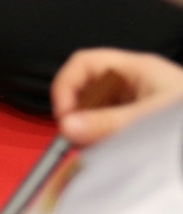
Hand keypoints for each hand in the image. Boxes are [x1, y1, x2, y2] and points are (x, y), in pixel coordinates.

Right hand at [52, 48, 182, 145]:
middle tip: (77, 138)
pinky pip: (112, 124)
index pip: (84, 63)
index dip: (66, 85)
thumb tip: (66, 128)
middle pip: (88, 88)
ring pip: (98, 109)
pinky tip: (110, 150)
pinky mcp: (143, 121)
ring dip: (90, 128)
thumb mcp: (150, 118)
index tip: (64, 116)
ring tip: (96, 147)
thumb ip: (109, 123)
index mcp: (137, 68)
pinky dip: (104, 137)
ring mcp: (138, 101)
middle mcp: (135, 81)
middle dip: (78, 112)